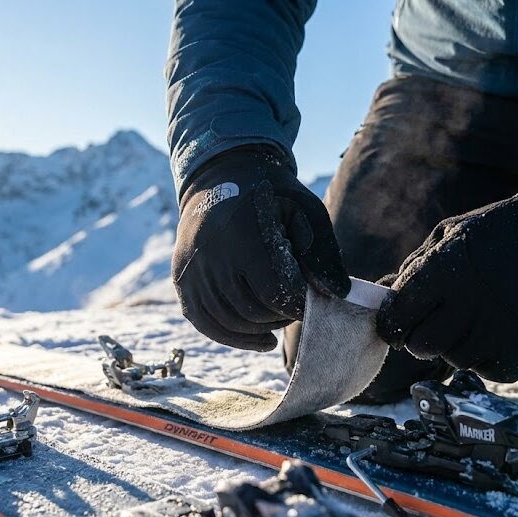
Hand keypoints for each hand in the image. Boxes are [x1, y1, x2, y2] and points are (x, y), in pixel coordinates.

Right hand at [173, 145, 348, 350]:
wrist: (221, 174)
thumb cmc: (271, 195)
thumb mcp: (305, 210)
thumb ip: (322, 252)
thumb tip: (336, 294)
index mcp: (244, 235)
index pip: (276, 291)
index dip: (300, 303)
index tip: (313, 298)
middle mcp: (211, 254)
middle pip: (253, 311)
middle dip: (282, 316)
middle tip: (297, 305)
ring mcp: (192, 268)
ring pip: (231, 322)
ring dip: (263, 328)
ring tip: (280, 315)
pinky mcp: (181, 278)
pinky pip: (205, 322)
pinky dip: (234, 338)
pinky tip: (262, 340)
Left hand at [376, 181, 517, 380]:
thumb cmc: (502, 232)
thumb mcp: (454, 235)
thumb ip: (414, 268)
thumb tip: (379, 294)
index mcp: (447, 271)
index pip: (399, 317)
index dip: (393, 324)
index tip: (398, 323)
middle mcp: (471, 305)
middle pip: (422, 347)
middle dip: (422, 337)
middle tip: (437, 322)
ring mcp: (500, 332)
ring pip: (455, 361)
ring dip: (458, 345)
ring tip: (477, 318)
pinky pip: (488, 370)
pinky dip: (488, 356)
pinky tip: (499, 330)